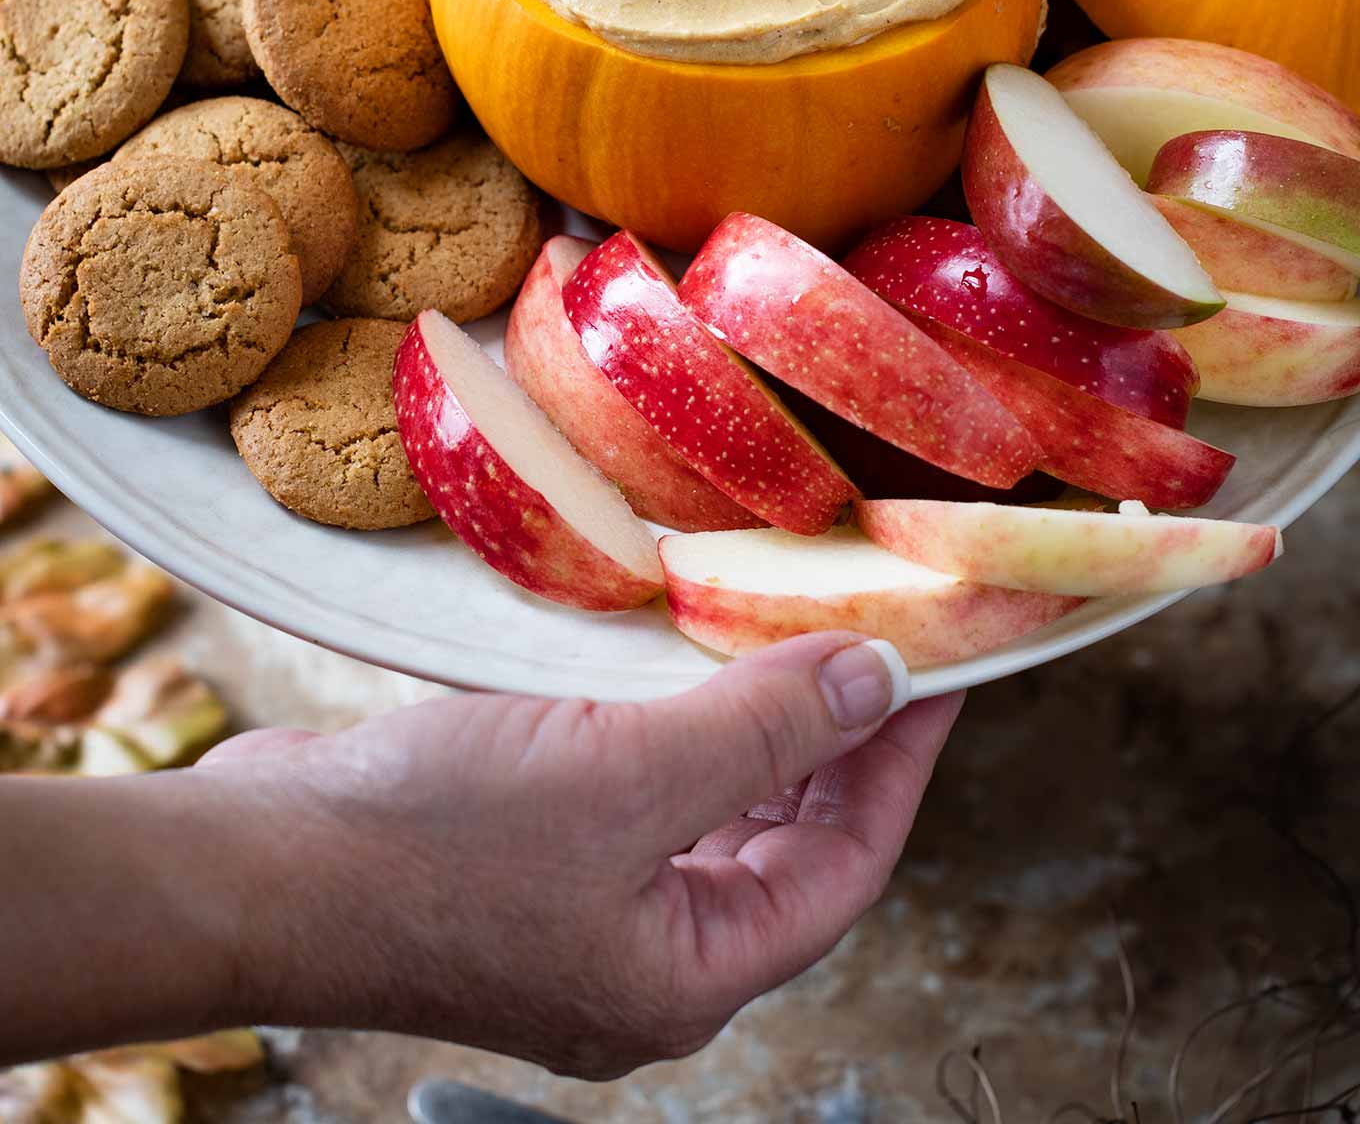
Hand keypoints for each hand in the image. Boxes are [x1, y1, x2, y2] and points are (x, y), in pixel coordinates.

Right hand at [198, 633, 957, 1076]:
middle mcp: (643, 953)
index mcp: (686, 972)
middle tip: (865, 637)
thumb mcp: (626, 777)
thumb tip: (880, 680)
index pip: (845, 867)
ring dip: (747, 729)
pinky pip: (634, 790)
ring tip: (781, 634)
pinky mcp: (525, 857)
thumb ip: (762, 733)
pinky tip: (673, 661)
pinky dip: (668, 726)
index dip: (898, 764)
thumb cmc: (431, 848)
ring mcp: (579, 909)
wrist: (254, 867)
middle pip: (781, 842)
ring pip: (707, 814)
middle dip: (827, 743)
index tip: (934, 671)